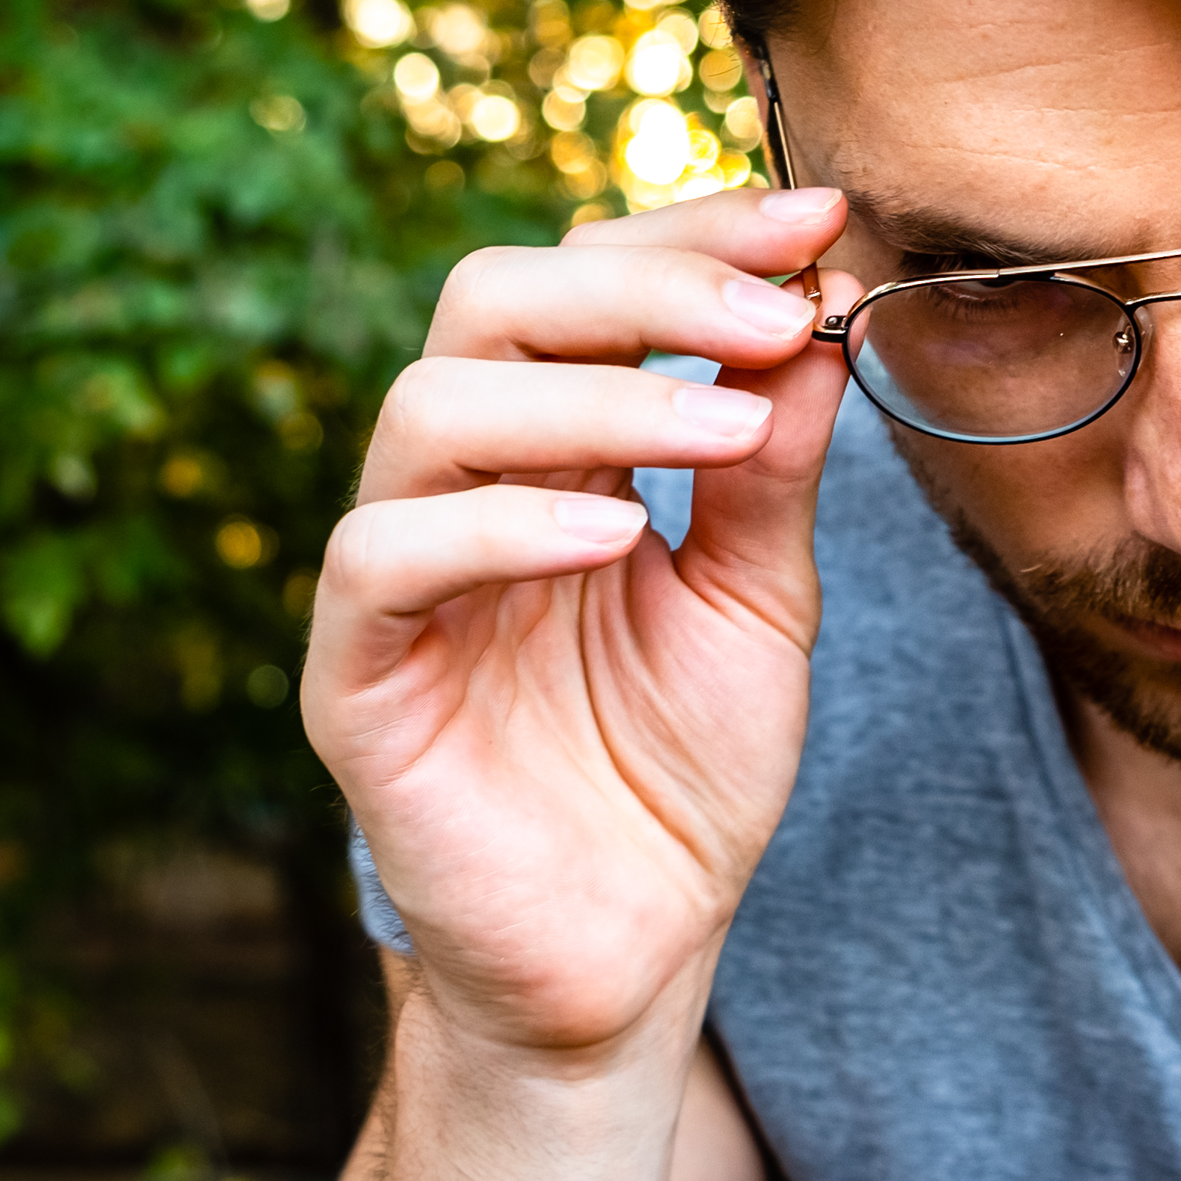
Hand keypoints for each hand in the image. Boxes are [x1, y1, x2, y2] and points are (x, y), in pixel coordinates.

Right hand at [304, 187, 852, 1072]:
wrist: (633, 959)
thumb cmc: (680, 779)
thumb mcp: (761, 603)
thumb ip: (774, 467)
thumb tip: (824, 305)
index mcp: (553, 449)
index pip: (588, 281)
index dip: (693, 233)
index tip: (819, 221)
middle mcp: (461, 486)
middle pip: (490, 299)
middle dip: (643, 283)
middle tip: (776, 313)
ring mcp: (396, 576)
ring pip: (431, 407)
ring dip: (592, 394)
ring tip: (728, 430)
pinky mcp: (355, 676)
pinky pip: (385, 558)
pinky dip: (504, 525)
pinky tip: (621, 536)